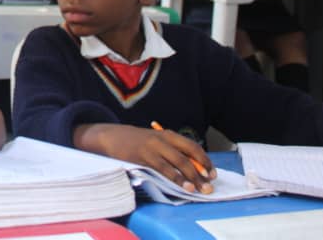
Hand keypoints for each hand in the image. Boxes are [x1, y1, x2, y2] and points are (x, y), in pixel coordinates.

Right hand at [74, 123, 214, 192]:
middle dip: (201, 171)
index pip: (192, 146)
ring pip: (178, 162)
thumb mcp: (154, 141)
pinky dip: (175, 178)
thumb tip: (191, 169)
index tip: (212, 172)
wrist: (111, 136)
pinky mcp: (143, 157)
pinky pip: (163, 169)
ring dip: (191, 177)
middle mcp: (162, 139)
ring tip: (199, 189)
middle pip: (188, 155)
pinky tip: (182, 185)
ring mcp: (153, 147)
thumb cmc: (135, 141)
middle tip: (209, 185)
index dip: (204, 160)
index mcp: (167, 134)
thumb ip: (170, 151)